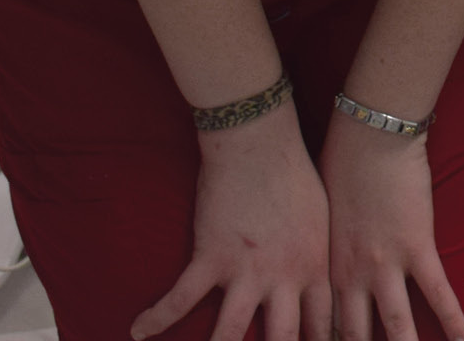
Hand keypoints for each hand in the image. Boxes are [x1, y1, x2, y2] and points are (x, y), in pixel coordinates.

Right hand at [136, 123, 331, 340]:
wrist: (259, 142)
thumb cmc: (295, 173)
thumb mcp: (323, 221)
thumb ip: (321, 255)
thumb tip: (325, 274)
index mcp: (313, 271)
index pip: (322, 328)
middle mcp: (283, 280)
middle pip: (284, 339)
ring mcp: (245, 272)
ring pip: (230, 334)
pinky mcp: (210, 257)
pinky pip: (180, 297)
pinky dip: (157, 318)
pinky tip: (139, 331)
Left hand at [316, 117, 463, 340]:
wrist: (367, 135)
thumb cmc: (338, 167)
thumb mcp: (320, 218)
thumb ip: (326, 252)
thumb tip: (324, 269)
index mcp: (326, 269)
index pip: (328, 326)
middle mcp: (351, 275)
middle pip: (356, 336)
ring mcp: (384, 264)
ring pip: (396, 326)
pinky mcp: (416, 248)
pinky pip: (438, 293)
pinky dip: (453, 321)